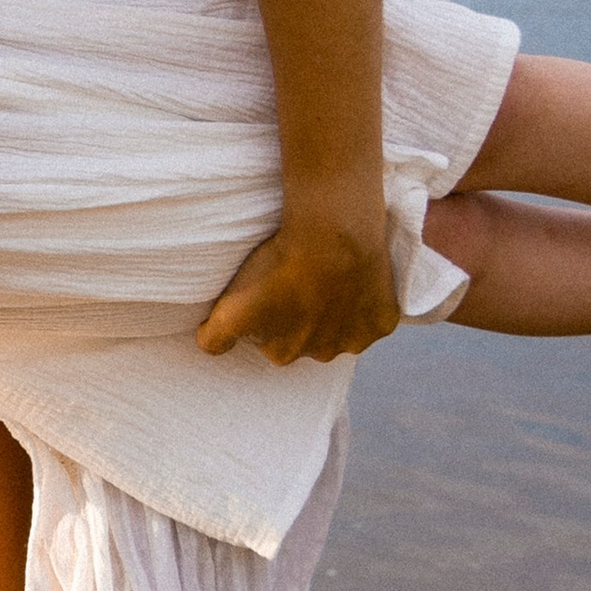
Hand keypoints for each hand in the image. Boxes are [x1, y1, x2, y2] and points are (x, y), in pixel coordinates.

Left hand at [195, 179, 398, 362]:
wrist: (332, 234)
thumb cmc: (278, 265)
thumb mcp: (230, 308)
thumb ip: (215, 338)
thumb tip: (208, 347)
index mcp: (282, 354)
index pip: (271, 338)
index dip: (270, 312)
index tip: (273, 287)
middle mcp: (319, 355)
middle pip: (307, 336)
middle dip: (303, 314)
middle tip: (301, 278)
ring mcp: (353, 341)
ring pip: (340, 329)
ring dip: (336, 309)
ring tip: (330, 275)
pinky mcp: (382, 323)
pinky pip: (374, 318)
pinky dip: (368, 302)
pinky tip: (358, 280)